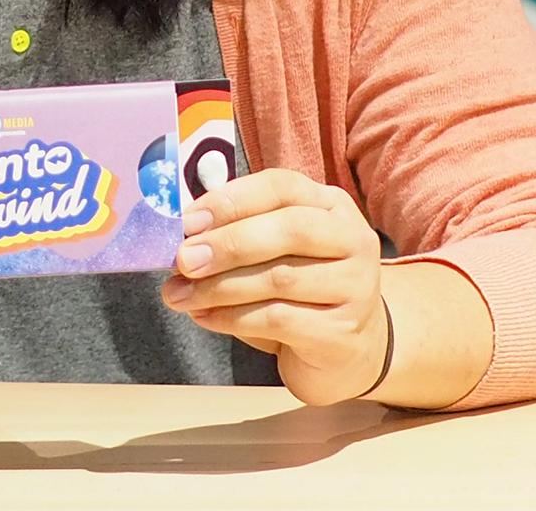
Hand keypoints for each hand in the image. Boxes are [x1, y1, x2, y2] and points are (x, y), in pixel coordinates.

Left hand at [161, 168, 389, 404]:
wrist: (344, 349)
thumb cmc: (297, 288)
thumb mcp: (272, 251)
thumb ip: (236, 232)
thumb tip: (181, 236)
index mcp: (331, 206)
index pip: (282, 187)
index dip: (232, 200)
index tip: (188, 221)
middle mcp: (352, 239)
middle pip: (290, 229)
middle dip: (227, 244)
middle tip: (182, 261)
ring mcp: (356, 286)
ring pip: (280, 278)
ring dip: (219, 287)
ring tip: (179, 296)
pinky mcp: (343, 331)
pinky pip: (279, 319)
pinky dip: (232, 318)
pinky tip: (205, 317)